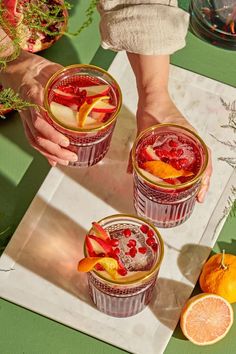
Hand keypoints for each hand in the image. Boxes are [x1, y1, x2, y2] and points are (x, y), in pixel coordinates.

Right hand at [0, 51, 77, 165]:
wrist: (16, 67)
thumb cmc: (35, 68)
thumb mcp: (52, 71)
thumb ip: (67, 84)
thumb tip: (83, 99)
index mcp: (33, 96)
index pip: (39, 121)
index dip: (52, 134)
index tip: (65, 141)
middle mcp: (28, 110)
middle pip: (38, 137)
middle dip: (55, 150)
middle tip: (72, 156)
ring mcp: (26, 117)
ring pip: (35, 141)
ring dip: (51, 154)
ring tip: (66, 161)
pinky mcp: (27, 121)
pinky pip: (33, 139)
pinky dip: (44, 152)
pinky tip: (54, 160)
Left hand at [129, 90, 211, 202]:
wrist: (152, 96)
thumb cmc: (152, 110)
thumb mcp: (143, 133)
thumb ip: (136, 152)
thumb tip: (130, 172)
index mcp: (188, 138)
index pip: (205, 161)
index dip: (204, 180)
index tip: (200, 194)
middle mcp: (190, 141)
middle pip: (204, 165)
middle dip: (202, 183)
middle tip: (197, 199)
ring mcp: (186, 141)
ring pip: (197, 162)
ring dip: (197, 177)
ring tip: (193, 192)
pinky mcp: (179, 141)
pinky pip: (187, 156)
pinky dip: (187, 168)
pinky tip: (181, 178)